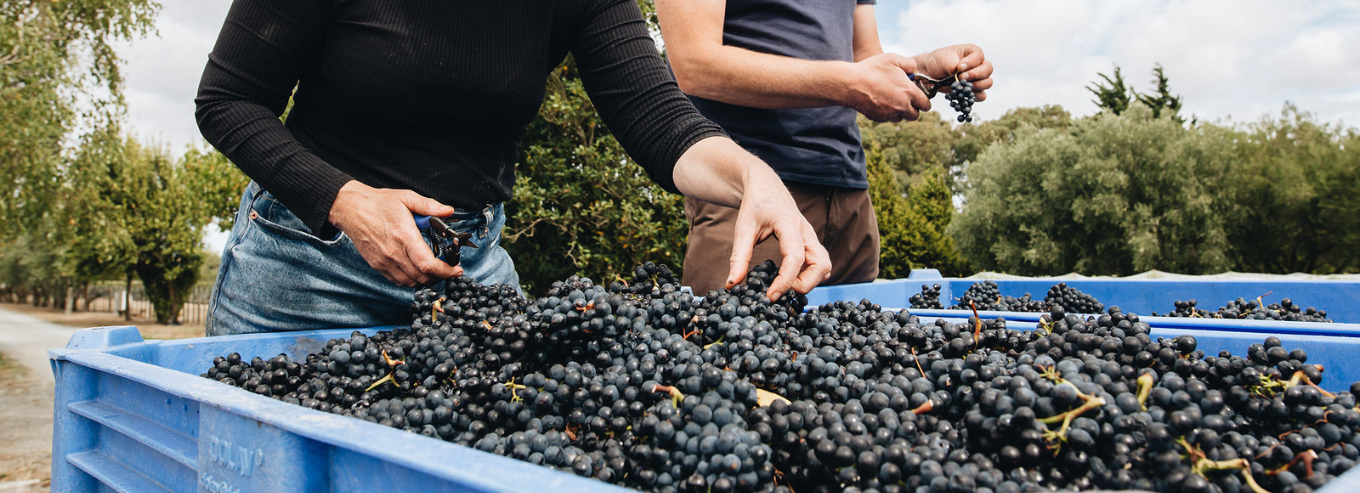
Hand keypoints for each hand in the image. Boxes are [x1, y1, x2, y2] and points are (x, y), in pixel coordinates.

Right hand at [328, 181, 463, 286]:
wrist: (351, 209)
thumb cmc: (378, 203)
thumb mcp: (406, 197)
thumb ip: (429, 205)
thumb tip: (448, 211)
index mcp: (404, 236)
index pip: (428, 264)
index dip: (446, 271)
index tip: (456, 269)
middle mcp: (393, 253)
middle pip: (422, 277)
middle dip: (441, 277)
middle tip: (450, 270)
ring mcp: (384, 261)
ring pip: (411, 283)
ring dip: (427, 280)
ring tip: (436, 271)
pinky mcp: (378, 265)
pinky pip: (398, 281)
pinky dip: (412, 281)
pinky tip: (418, 271)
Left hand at [725, 167, 831, 300]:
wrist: (765, 186)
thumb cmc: (754, 205)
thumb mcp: (742, 229)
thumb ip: (738, 257)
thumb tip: (732, 284)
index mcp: (789, 223)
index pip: (795, 257)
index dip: (785, 280)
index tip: (771, 295)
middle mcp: (806, 231)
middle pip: (821, 264)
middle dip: (805, 284)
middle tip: (780, 290)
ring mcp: (811, 236)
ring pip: (825, 265)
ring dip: (810, 281)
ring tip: (785, 285)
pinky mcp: (811, 242)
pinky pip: (820, 263)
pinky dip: (810, 276)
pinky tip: (790, 278)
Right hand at [843, 53, 931, 121]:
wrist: (850, 84)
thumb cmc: (871, 69)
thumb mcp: (893, 59)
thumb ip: (910, 65)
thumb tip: (915, 74)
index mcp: (908, 92)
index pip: (925, 104)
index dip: (924, 101)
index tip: (919, 97)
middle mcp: (901, 106)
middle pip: (915, 116)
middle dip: (913, 108)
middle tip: (905, 99)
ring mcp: (889, 114)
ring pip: (901, 118)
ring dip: (899, 111)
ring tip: (890, 98)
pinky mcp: (879, 118)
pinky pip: (888, 119)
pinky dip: (887, 113)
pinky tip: (880, 101)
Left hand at [913, 44, 993, 100]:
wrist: (931, 72)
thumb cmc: (939, 61)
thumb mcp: (943, 59)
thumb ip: (952, 65)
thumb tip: (958, 74)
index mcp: (973, 52)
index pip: (979, 56)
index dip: (971, 63)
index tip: (959, 67)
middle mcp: (979, 64)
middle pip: (988, 70)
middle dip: (975, 75)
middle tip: (961, 77)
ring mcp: (978, 78)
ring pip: (987, 83)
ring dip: (976, 86)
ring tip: (962, 86)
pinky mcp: (973, 90)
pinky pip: (981, 95)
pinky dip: (973, 97)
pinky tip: (963, 94)